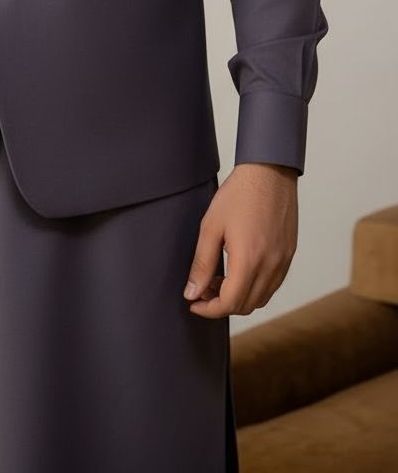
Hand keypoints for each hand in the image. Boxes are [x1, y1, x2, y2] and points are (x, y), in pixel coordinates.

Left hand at [182, 162, 298, 317]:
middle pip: (246, 306)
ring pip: (261, 299)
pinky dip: (254, 288)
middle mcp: (270, 266)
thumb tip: (192, 293)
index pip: (229, 303)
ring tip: (219, 280)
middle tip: (203, 290)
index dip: (209, 309)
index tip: (194, 303)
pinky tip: (239, 271)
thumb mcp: (211, 226)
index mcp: (249, 260)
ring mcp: (283, 262)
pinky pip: (272, 285)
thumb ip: (202, 264)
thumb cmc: (238, 194)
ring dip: (238, 298)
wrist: (269, 172)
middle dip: (221, 305)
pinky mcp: (289, 255)